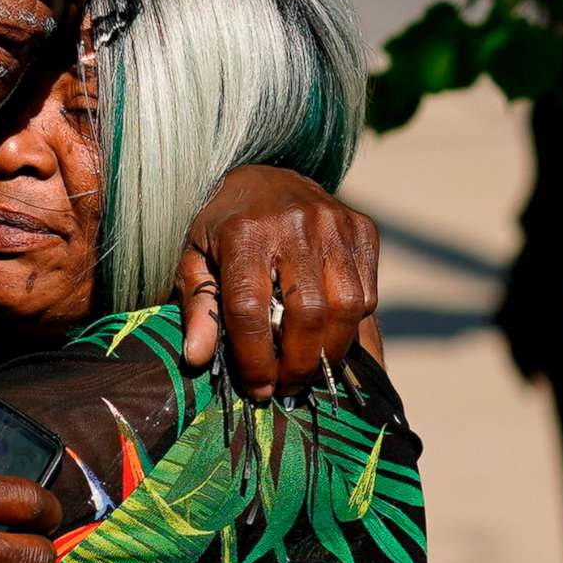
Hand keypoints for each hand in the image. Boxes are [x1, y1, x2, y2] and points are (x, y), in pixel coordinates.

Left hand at [176, 166, 380, 397]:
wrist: (263, 174)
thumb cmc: (222, 227)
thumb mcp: (194, 260)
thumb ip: (198, 307)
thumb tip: (197, 358)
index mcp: (244, 233)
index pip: (251, 310)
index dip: (255, 359)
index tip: (258, 388)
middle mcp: (294, 224)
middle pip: (309, 313)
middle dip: (300, 363)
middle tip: (289, 386)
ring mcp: (334, 223)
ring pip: (348, 306)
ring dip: (332, 350)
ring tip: (312, 366)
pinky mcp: (362, 228)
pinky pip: (368, 292)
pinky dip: (353, 322)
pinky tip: (329, 330)